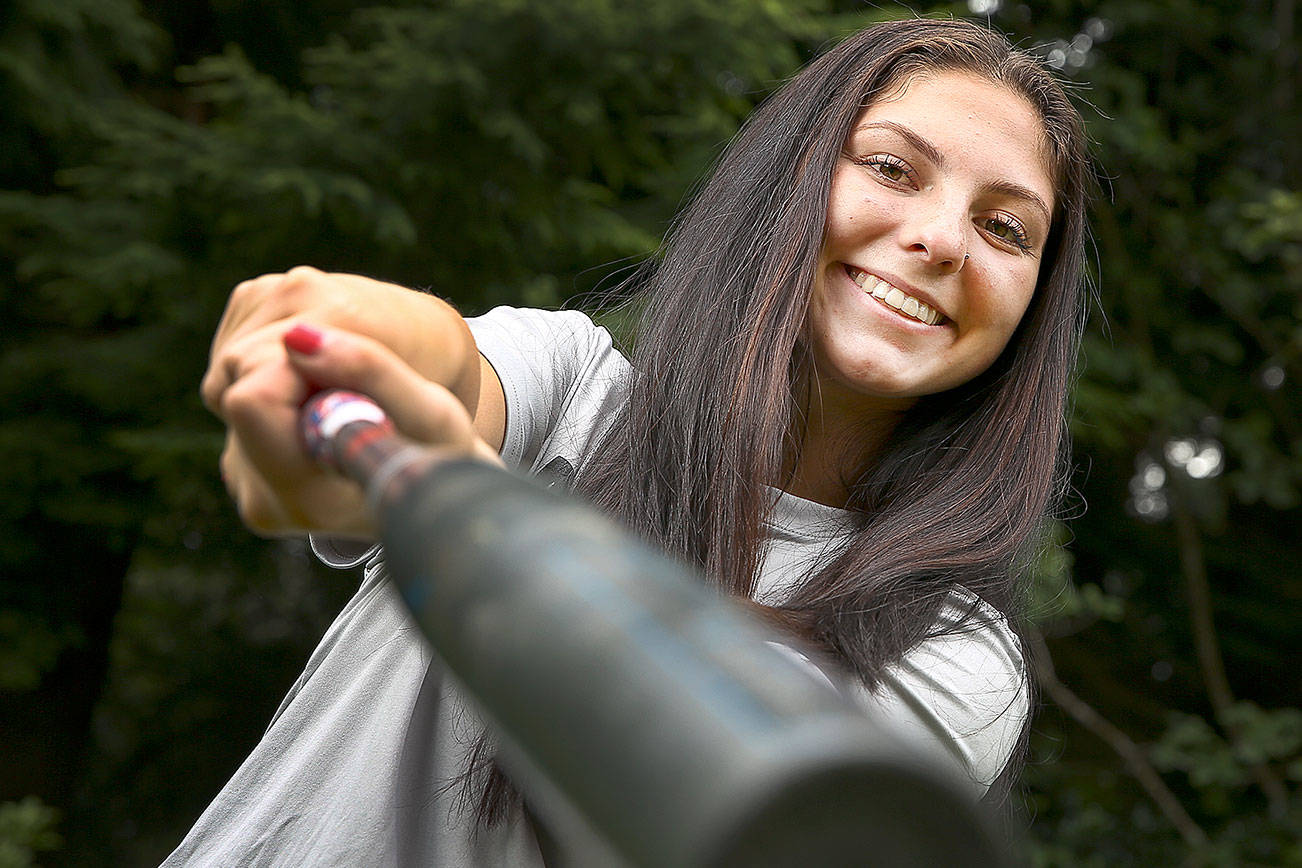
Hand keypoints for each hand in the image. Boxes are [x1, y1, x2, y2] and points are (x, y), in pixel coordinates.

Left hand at [220, 322, 501, 537]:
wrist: (435, 489)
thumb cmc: (444, 457)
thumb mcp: (432, 414)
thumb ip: (369, 371)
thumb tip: (295, 336)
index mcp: (306, 498)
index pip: (253, 400)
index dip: (300, 365)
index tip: (350, 371)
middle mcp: (260, 495)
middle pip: (239, 381)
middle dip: (295, 365)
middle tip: (356, 389)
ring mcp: (244, 478)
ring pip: (235, 372)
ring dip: (290, 366)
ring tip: (347, 399)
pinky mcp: (238, 456)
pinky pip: (240, 378)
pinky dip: (282, 374)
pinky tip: (325, 403)